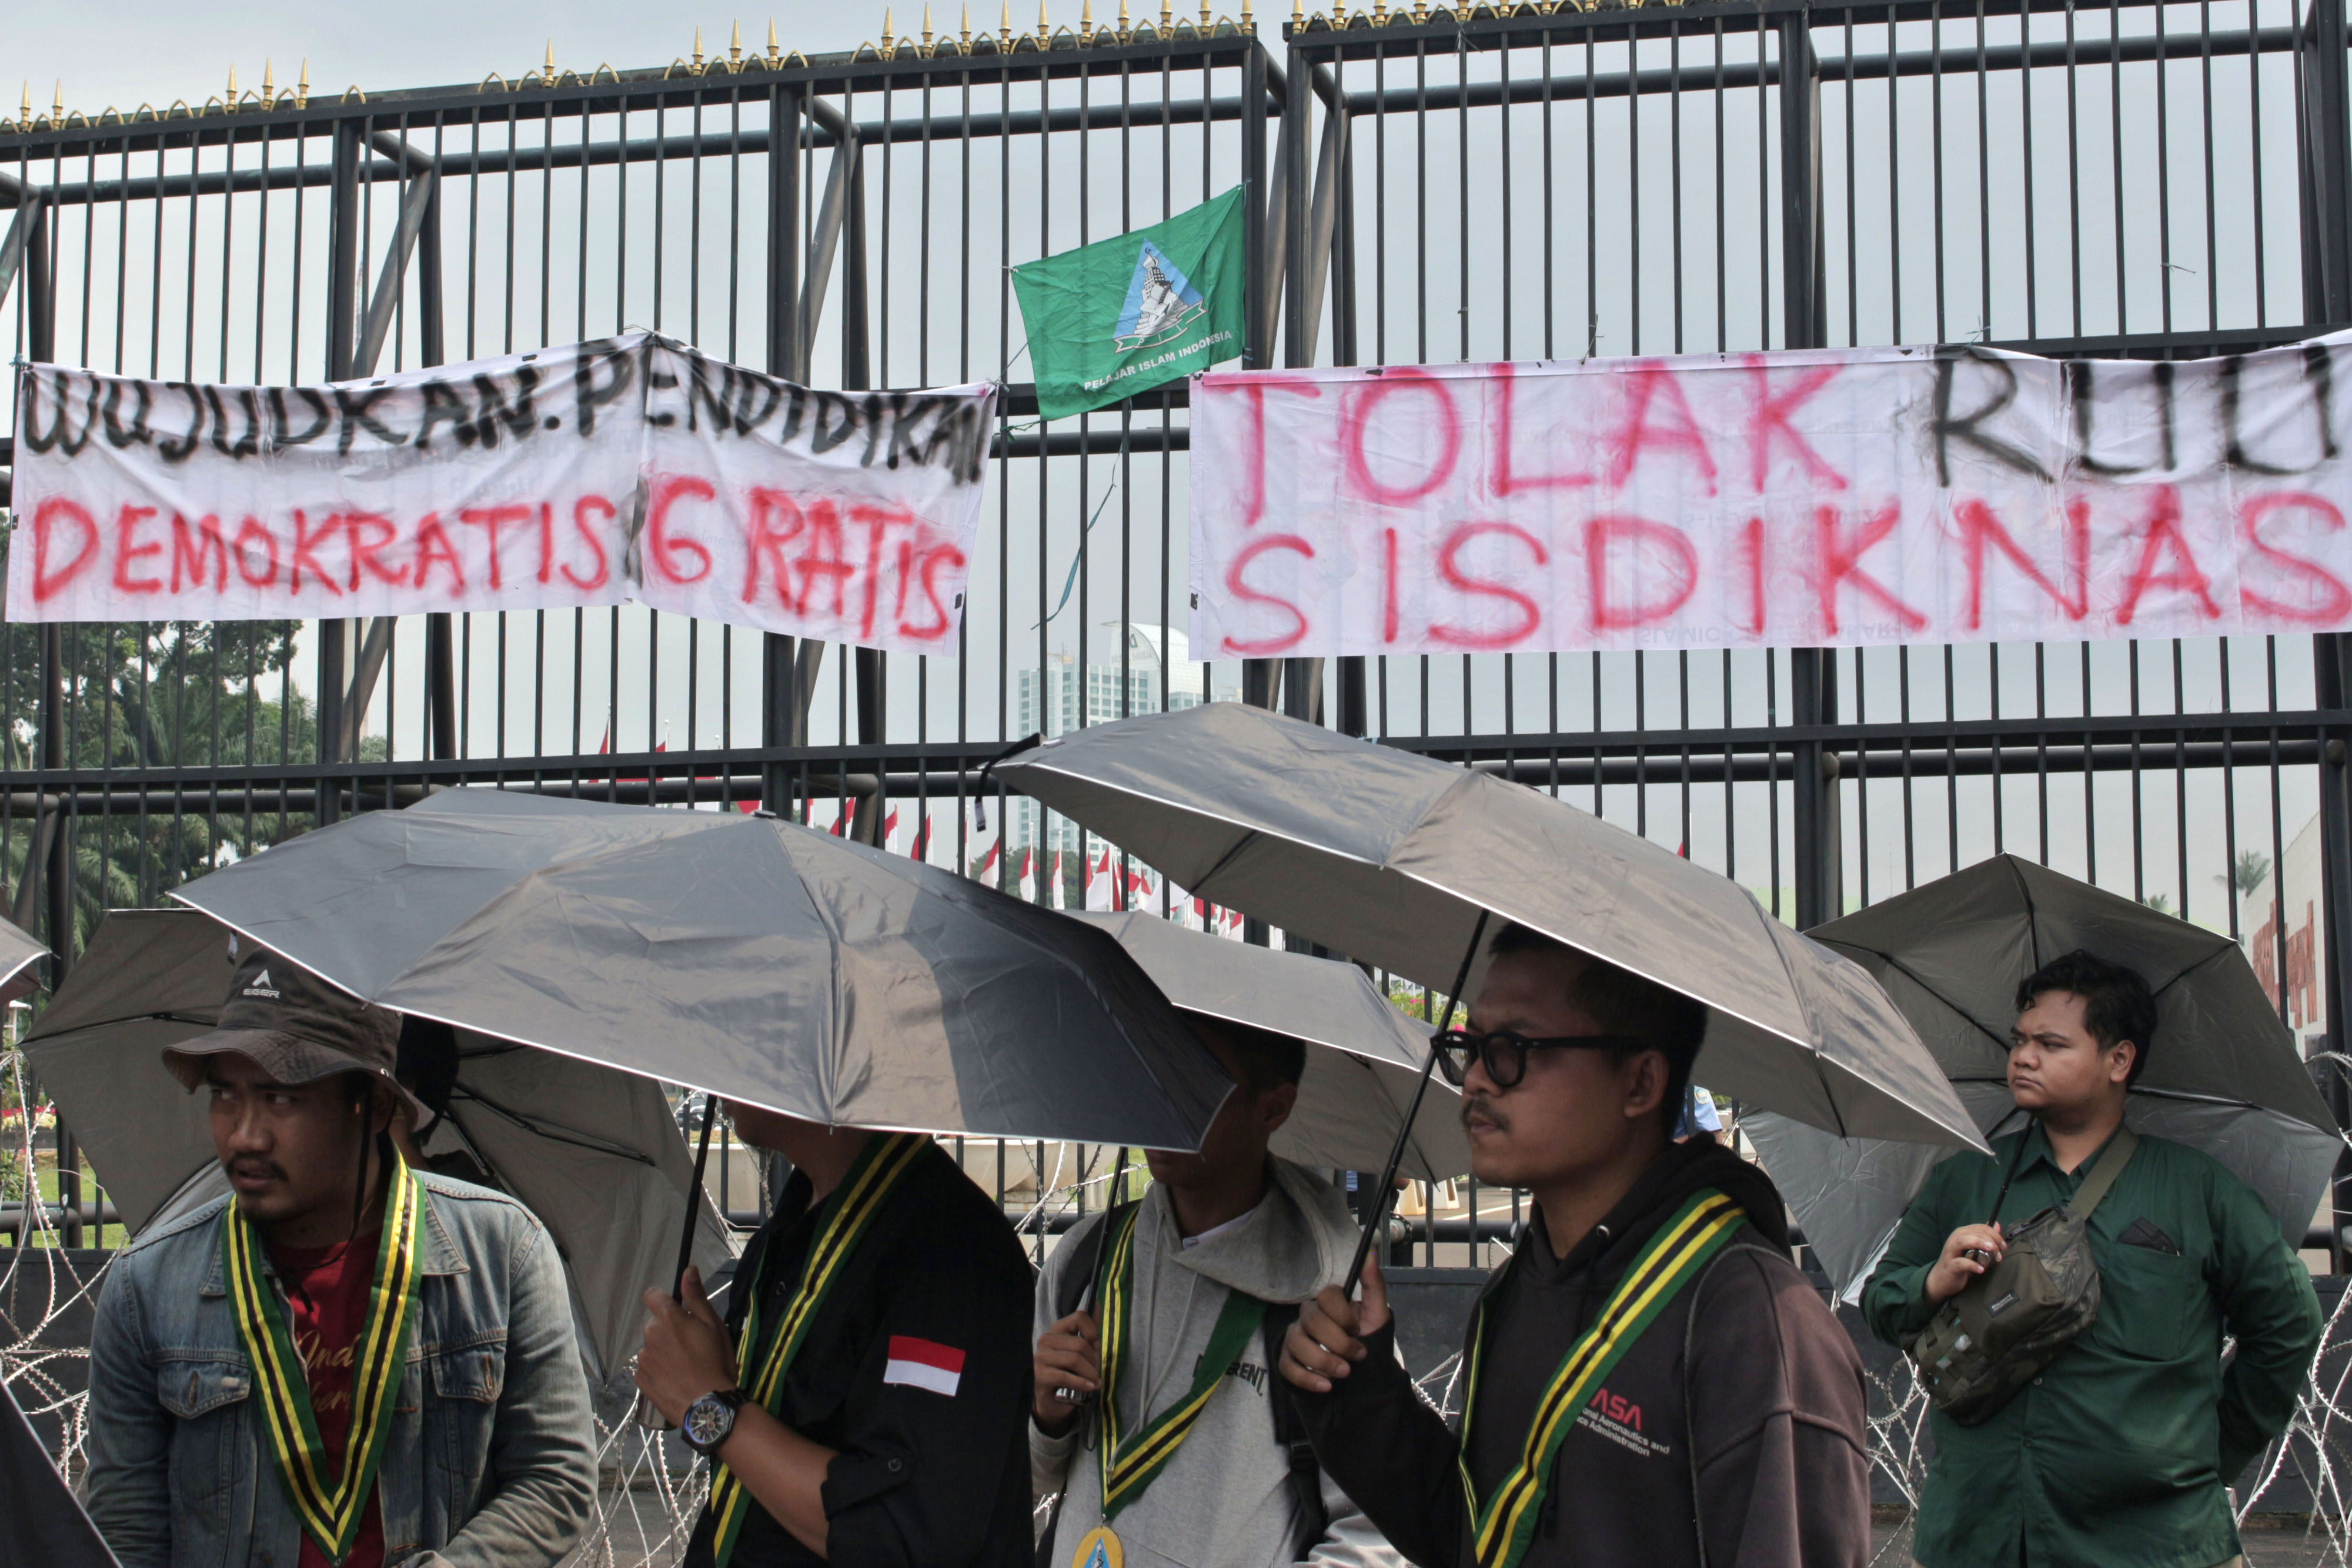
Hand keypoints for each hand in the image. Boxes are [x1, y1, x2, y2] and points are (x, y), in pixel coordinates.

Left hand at [636, 1266, 739, 1425]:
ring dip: (663, 1350)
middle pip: (655, 1324)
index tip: (678, 1311)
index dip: (664, 1300)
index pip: (653, 1296)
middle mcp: (649, 1335)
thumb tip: (688, 1269)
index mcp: (668, 1318)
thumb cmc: (716, 1362)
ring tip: (683, 1367)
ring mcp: (643, 1358)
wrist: (707, 1407)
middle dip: (668, 1330)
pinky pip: (647, 1366)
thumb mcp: (713, 1325)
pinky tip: (674, 1379)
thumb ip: (696, 1296)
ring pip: (651, 1346)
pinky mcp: (640, 1379)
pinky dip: (657, 1369)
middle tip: (690, 1346)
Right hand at [1032, 1309, 1099, 1434]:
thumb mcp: (1080, 1349)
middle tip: (1095, 1371)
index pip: (1079, 1317)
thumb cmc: (1067, 1369)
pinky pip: (1066, 1377)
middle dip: (1093, 1360)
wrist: (1050, 1397)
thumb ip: (1089, 1328)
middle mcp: (1046, 1340)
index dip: (1093, 1331)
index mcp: (1057, 1329)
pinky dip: (1082, 1383)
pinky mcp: (1040, 1376)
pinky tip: (1089, 1387)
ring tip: (1094, 1381)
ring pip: (1074, 1360)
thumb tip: (1097, 1303)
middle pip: (1080, 1343)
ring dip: (1090, 1373)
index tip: (1095, 1345)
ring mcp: (1041, 1358)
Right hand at [1279, 1255, 1389, 1393]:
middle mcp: (1308, 1317)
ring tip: (1344, 1373)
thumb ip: (1374, 1285)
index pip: (1326, 1296)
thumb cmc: (1366, 1339)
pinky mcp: (1287, 1362)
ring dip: (1323, 1361)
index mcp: (1329, 1303)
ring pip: (1297, 1343)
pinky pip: (1287, 1367)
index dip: (1343, 1314)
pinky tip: (1326, 1386)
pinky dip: (1307, 1379)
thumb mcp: (1377, 1314)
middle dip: (1338, 1341)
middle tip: (1357, 1356)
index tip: (1357, 1329)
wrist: (1361, 1375)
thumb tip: (1371, 1254)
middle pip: (1312, 1319)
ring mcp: (1295, 1339)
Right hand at [1924, 1222, 2006, 1303]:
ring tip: (1991, 1249)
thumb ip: (1984, 1237)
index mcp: (1961, 1234)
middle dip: (1991, 1240)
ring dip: (1979, 1243)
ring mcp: (1951, 1252)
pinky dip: (1972, 1264)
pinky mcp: (1950, 1266)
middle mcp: (1955, 1240)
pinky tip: (1981, 1269)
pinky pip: (1960, 1263)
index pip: (1980, 1227)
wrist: (1941, 1279)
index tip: (2003, 1246)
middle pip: (1974, 1233)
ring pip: (1963, 1242)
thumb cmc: (1959, 1262)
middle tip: (2000, 1253)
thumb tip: (1997, 1225)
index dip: (1995, 1235)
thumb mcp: (1972, 1248)